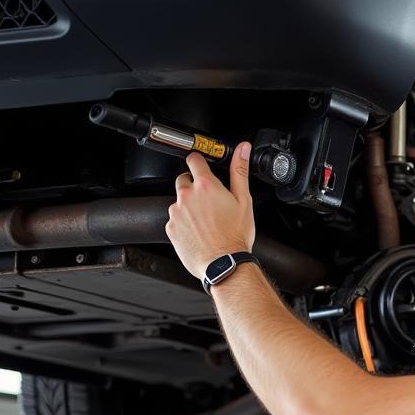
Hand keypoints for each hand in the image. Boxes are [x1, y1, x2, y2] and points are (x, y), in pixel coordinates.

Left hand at [166, 141, 255, 281]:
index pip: (194, 159)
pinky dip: (184, 224)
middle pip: (184, 180)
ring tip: (206, 222)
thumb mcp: (244, 201)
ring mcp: (176, 212)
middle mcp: (187, 195)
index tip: (203, 168)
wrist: (225, 264)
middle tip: (210, 203)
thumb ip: (240, 171)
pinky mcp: (171, 228)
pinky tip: (198, 232)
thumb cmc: (235, 237)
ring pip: (179, 202)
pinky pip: (175, 220)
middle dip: (194, 187)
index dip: (200, 162)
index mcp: (205, 185)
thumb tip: (243, 149)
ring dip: (189, 207)